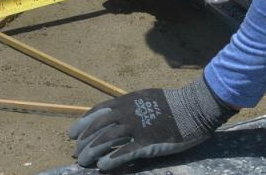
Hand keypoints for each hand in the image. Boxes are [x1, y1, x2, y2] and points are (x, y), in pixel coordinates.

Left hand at [68, 76, 236, 170]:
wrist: (193, 107)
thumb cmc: (171, 103)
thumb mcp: (144, 98)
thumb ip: (128, 107)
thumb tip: (114, 115)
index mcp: (125, 102)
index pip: (96, 112)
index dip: (82, 124)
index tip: (72, 134)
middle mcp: (126, 113)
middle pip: (98, 128)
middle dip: (84, 142)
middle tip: (77, 153)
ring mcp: (137, 128)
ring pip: (107, 141)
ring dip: (92, 152)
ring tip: (84, 162)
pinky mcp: (148, 143)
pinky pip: (125, 153)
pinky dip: (112, 160)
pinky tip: (102, 167)